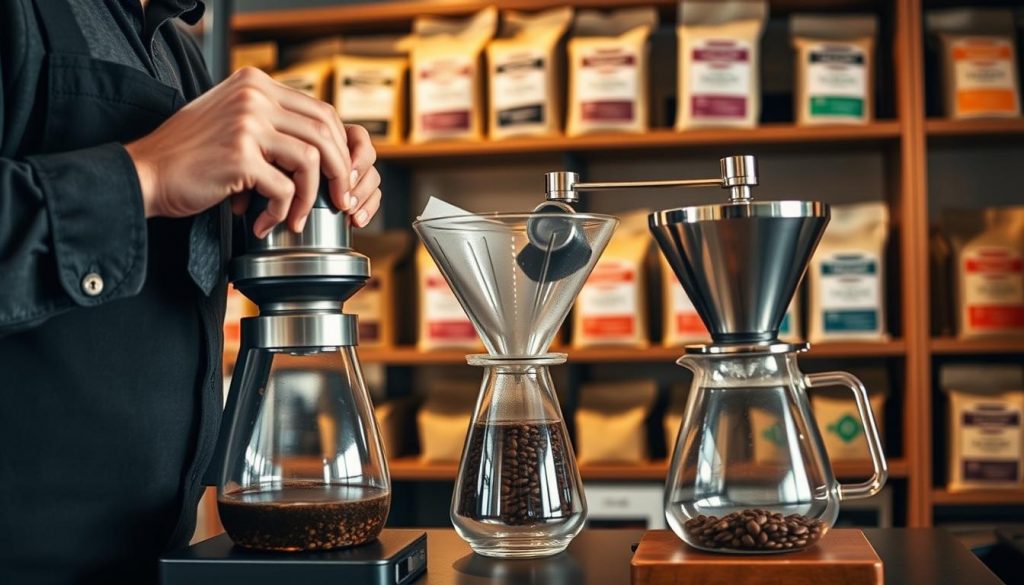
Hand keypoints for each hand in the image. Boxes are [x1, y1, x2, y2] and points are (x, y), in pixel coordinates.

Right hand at [125, 67, 380, 235]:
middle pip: (325, 132)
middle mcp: (254, 95)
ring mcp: (247, 123)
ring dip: (310, 196)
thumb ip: (270, 121)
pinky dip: (280, 211)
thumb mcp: (232, 120)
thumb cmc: (188, 156)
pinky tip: (263, 222)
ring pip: (311, 160)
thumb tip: (320, 146)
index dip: (339, 148)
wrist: (145, 174)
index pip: (321, 110)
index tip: (340, 176)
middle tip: (338, 200)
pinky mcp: (240, 155)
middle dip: (338, 172)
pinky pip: (284, 188)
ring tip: (295, 217)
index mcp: (256, 83)